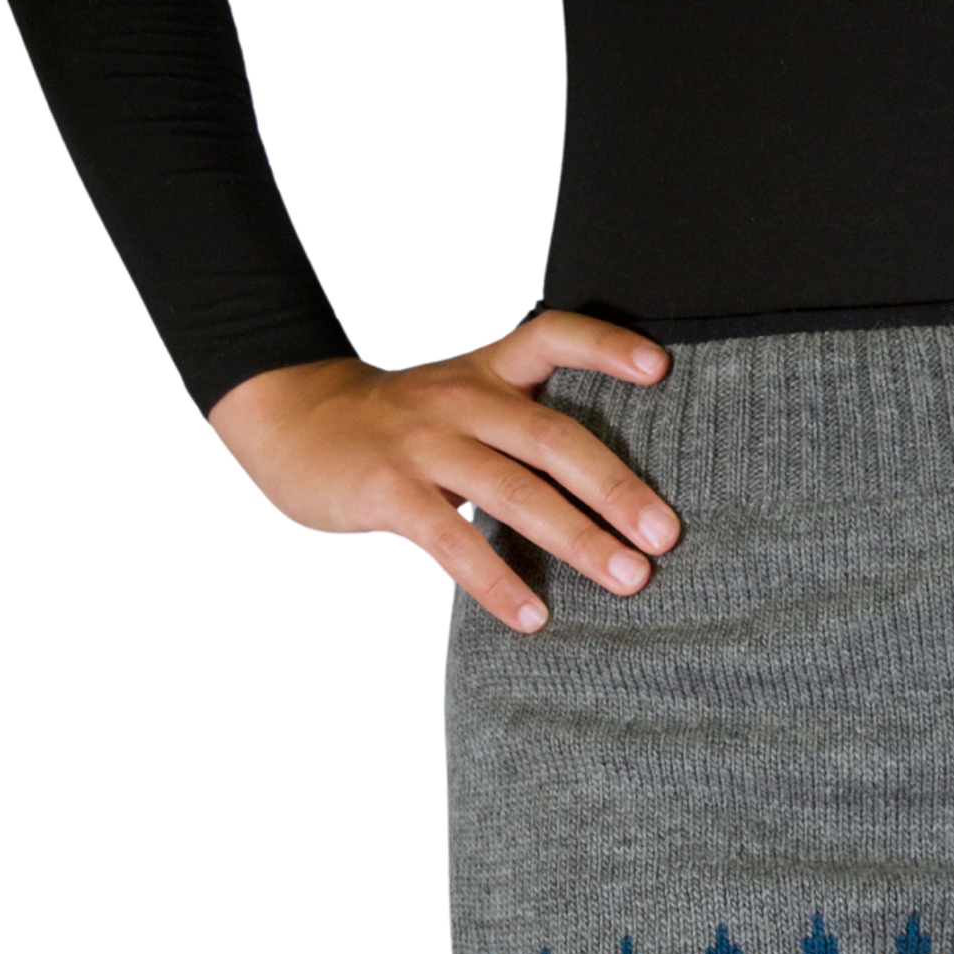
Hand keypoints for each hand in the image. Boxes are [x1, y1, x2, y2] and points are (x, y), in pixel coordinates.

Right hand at [206, 312, 680, 631]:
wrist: (287, 419)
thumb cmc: (397, 427)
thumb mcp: (458, 402)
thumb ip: (520, 427)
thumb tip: (612, 492)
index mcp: (486, 371)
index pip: (552, 336)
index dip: (606, 347)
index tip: (661, 367)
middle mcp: (462, 399)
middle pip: (552, 437)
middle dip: (616, 488)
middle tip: (666, 535)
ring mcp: (423, 444)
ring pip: (513, 491)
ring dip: (576, 538)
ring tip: (629, 579)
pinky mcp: (387, 490)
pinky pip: (452, 540)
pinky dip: (497, 581)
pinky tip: (534, 616)